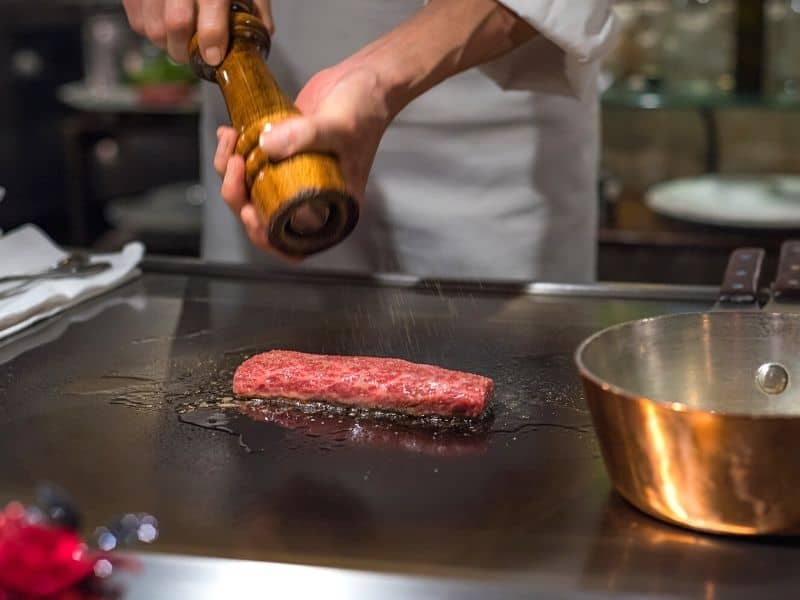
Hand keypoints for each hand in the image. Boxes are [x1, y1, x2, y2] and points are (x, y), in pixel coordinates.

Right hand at [122, 0, 272, 64]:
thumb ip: (257, 11)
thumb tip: (256, 45)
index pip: (210, 5)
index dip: (212, 39)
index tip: (214, 57)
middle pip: (176, 23)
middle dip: (186, 51)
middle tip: (193, 56)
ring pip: (152, 26)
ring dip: (167, 44)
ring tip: (179, 42)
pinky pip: (136, 19)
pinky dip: (149, 31)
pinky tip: (164, 27)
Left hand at [214, 62, 392, 256]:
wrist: (367, 80)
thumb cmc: (366, 110)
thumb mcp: (339, 126)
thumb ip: (306, 136)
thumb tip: (266, 146)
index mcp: (330, 207)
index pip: (293, 243)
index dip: (265, 235)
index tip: (250, 211)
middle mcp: (310, 197)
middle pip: (263, 216)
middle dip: (239, 196)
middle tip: (235, 165)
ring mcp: (294, 175)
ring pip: (251, 190)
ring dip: (231, 172)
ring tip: (230, 141)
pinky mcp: (282, 152)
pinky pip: (251, 164)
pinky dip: (234, 152)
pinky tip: (230, 133)